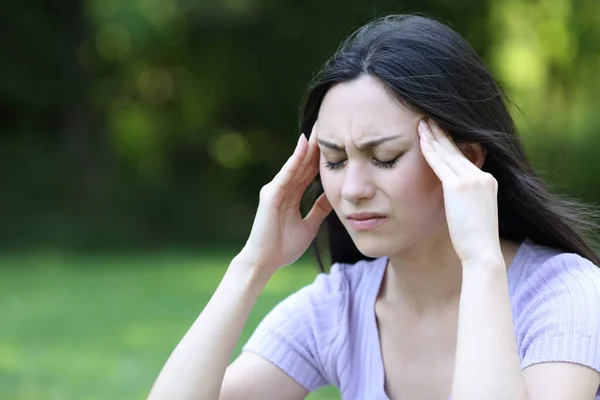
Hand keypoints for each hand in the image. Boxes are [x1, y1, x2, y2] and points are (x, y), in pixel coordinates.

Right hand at [233, 125, 331, 275]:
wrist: (265, 262)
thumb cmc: (283, 247)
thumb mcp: (309, 225)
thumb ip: (319, 210)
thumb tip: (333, 197)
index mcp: (292, 195)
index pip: (309, 171)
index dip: (321, 156)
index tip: (336, 140)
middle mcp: (283, 188)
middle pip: (303, 162)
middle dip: (316, 145)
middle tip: (328, 124)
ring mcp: (275, 190)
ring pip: (296, 164)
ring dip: (307, 146)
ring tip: (319, 127)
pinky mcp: (270, 195)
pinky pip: (286, 174)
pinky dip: (295, 159)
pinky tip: (304, 145)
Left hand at [418, 119, 501, 263]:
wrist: (482, 253)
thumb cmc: (474, 241)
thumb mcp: (473, 214)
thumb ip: (464, 200)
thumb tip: (452, 198)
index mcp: (487, 182)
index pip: (465, 157)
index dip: (451, 144)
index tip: (439, 132)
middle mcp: (482, 176)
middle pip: (457, 150)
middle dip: (441, 133)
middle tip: (428, 119)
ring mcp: (471, 180)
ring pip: (448, 153)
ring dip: (433, 136)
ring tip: (422, 123)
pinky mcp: (458, 187)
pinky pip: (440, 164)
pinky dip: (429, 150)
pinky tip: (421, 139)